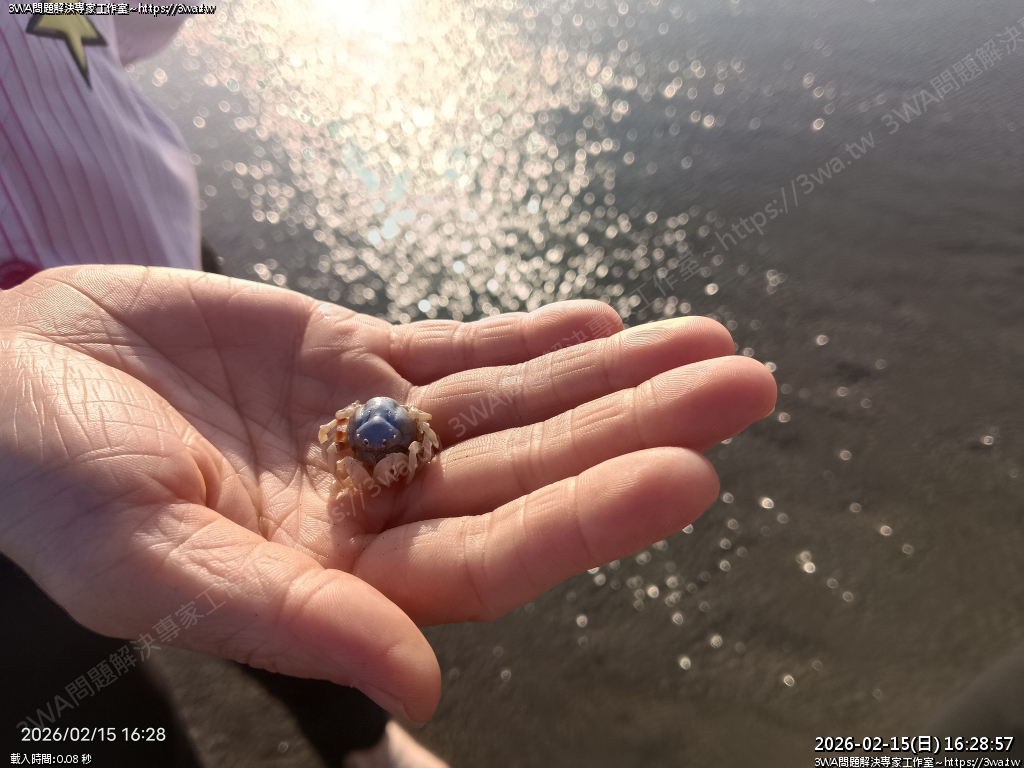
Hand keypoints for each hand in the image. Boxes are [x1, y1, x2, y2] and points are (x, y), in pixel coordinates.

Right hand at [0, 266, 774, 719]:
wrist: (9, 379)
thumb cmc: (51, 481)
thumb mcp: (147, 560)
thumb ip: (285, 619)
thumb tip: (416, 687)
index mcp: (337, 577)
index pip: (493, 554)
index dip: (587, 516)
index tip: (685, 472)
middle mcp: (373, 508)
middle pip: (533, 469)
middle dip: (638, 426)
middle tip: (743, 387)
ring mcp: (367, 430)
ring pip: (516, 405)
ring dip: (611, 376)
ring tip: (709, 344)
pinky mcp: (347, 360)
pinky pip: (459, 350)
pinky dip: (533, 337)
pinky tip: (603, 325)